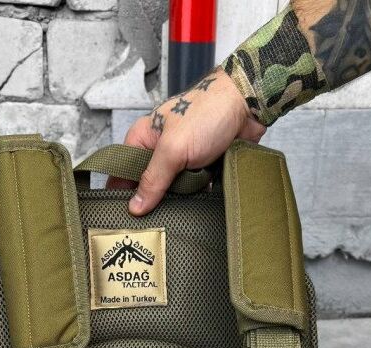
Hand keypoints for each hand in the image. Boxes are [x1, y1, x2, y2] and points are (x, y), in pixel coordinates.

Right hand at [115, 67, 264, 215]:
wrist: (247, 106)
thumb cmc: (208, 113)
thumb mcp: (173, 149)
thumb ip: (153, 179)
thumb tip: (135, 206)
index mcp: (143, 138)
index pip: (122, 172)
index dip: (122, 194)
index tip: (127, 217)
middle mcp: (159, 149)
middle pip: (147, 185)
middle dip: (153, 200)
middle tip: (156, 217)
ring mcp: (180, 159)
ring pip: (170, 191)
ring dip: (178, 198)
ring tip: (181, 207)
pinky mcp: (199, 167)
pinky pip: (191, 190)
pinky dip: (196, 195)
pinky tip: (199, 201)